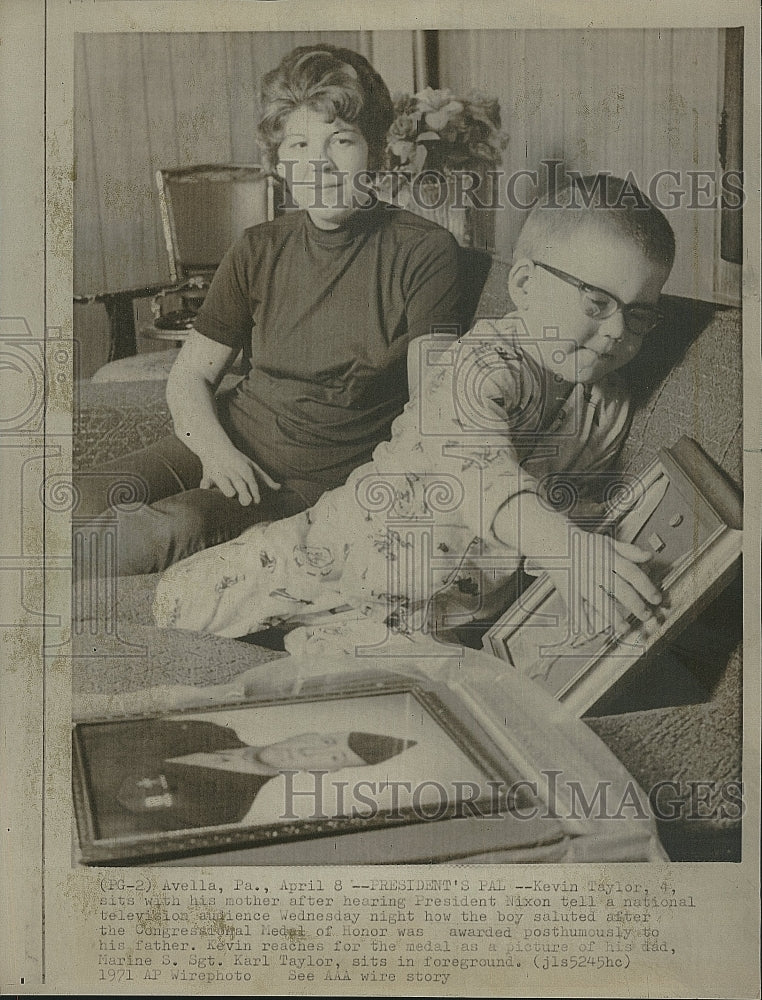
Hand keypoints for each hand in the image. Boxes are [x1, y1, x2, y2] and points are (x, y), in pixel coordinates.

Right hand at [198, 444, 280, 505]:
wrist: (215, 446)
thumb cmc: (237, 460)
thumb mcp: (252, 466)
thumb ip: (265, 478)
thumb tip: (279, 487)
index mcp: (244, 468)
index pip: (251, 480)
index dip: (254, 491)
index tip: (256, 502)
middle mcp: (232, 470)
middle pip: (239, 482)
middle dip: (243, 491)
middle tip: (246, 502)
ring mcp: (219, 472)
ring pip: (223, 481)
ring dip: (226, 486)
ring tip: (230, 494)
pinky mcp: (207, 475)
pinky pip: (206, 481)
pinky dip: (205, 486)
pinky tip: (206, 490)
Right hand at [544, 529, 661, 637]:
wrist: (554, 541)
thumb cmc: (582, 543)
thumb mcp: (608, 542)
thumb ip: (630, 550)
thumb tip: (649, 556)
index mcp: (608, 557)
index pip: (632, 573)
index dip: (646, 587)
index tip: (656, 599)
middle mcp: (597, 569)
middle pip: (620, 589)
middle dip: (636, 605)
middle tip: (646, 615)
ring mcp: (582, 581)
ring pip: (600, 601)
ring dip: (613, 617)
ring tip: (624, 628)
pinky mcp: (569, 589)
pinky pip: (575, 607)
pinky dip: (581, 620)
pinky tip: (589, 630)